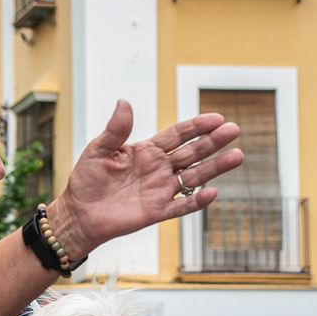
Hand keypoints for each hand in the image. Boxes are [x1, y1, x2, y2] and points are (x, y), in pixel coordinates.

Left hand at [46, 104, 244, 259]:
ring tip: (237, 156)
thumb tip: (124, 102)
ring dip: (215, 168)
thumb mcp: (98, 149)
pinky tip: (213, 192)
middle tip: (234, 130)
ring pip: (194, 177)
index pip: (177, 135)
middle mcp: (159, 169)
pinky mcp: (156, 212)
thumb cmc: (87, 180)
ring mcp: (160, 190)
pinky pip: (181, 206)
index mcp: (147, 151)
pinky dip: (196, 201)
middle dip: (213, 142)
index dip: (196, 126)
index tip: (216, 118)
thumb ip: (115, 129)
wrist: (78, 213)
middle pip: (192, 153)